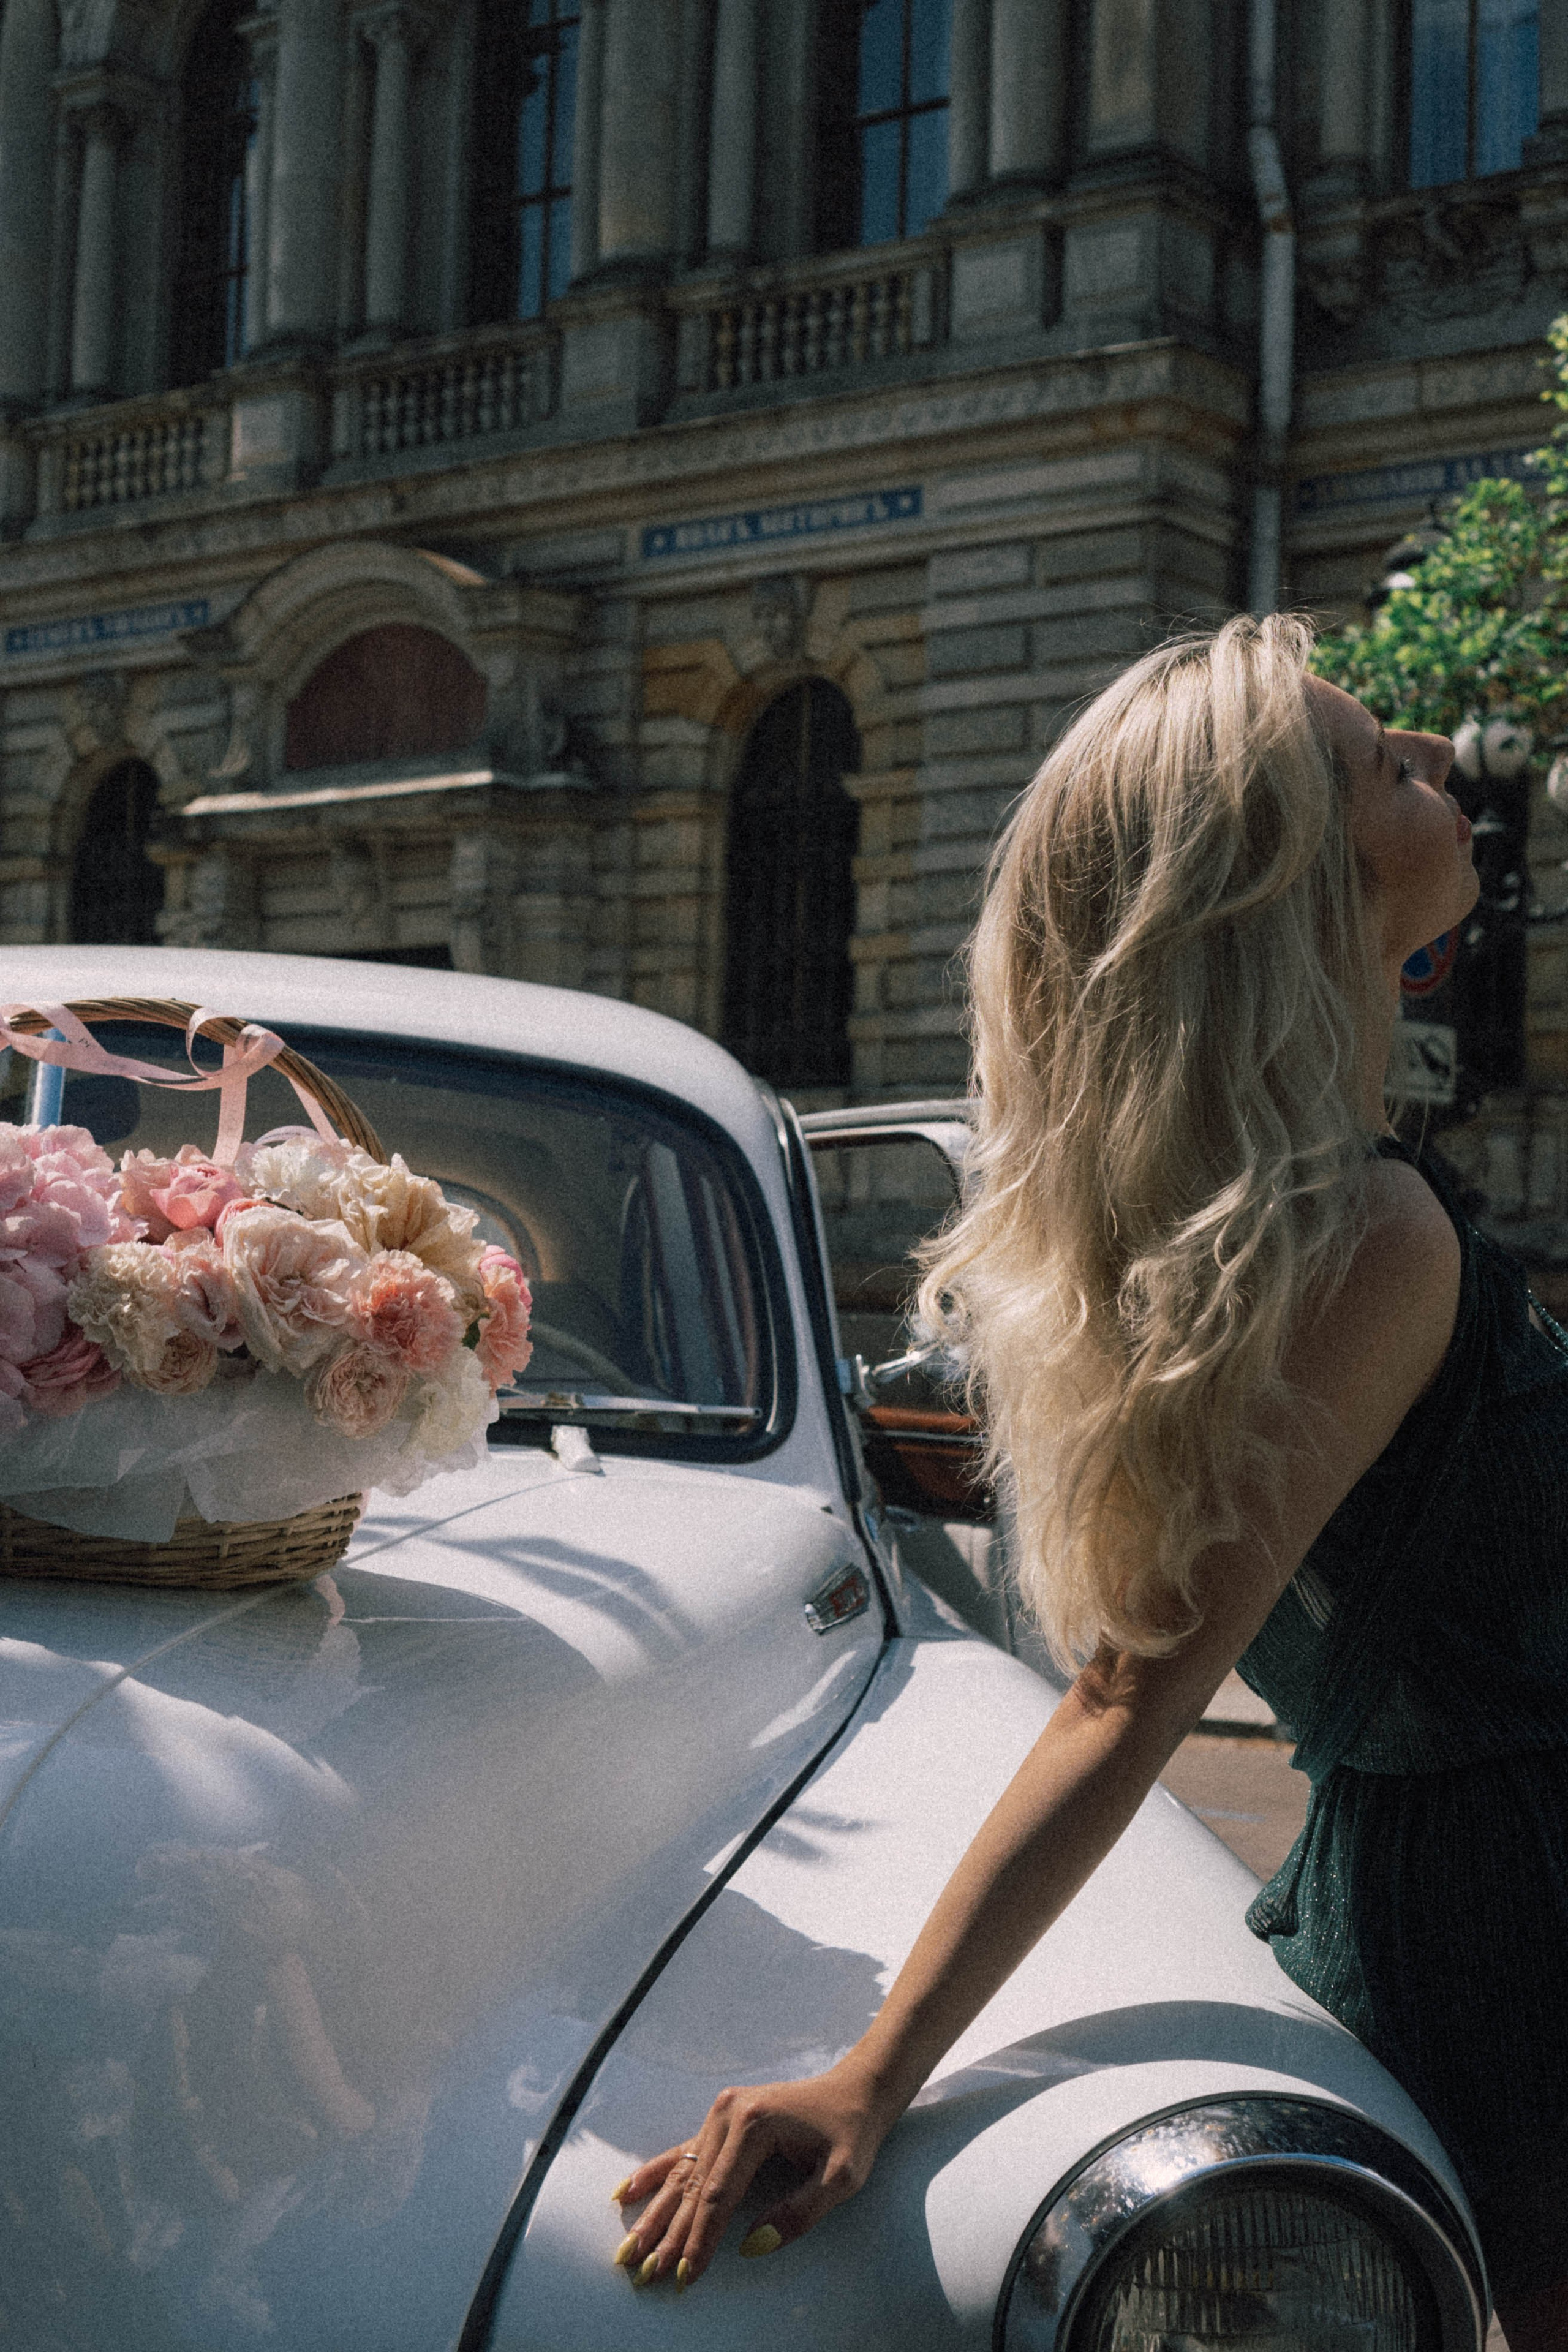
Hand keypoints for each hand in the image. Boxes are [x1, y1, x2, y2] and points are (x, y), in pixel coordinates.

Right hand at [609, 2061, 891, 2288]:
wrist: (857, 2089)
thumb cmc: (852, 2133)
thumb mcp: (842, 2177)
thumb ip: (799, 2212)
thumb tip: (753, 2244)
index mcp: (755, 2126)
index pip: (719, 2195)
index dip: (701, 2238)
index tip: (685, 2274)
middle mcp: (730, 2113)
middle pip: (693, 2185)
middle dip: (668, 2233)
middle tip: (644, 2272)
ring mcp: (722, 2112)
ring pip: (683, 2171)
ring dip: (656, 2212)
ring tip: (629, 2247)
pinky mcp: (723, 2117)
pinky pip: (684, 2150)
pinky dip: (656, 2174)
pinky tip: (629, 2191)